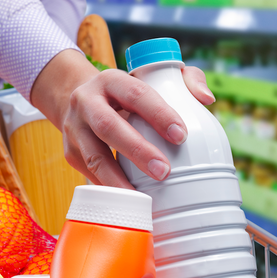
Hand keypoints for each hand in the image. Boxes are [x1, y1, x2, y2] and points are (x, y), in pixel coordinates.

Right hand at [31, 50, 214, 188]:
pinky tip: (128, 202)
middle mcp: (86, 101)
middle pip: (107, 126)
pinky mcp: (70, 152)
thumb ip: (185, 79)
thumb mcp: (151, 76)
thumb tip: (206, 100)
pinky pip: (88, 173)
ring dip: (118, 178)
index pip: (134, 93)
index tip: (180, 135)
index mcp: (110, 80)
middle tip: (164, 171)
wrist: (77, 101)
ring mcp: (74, 128)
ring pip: (93, 155)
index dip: (157, 113)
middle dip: (136, 150)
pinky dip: (109, 188)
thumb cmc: (126, 94)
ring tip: (143, 199)